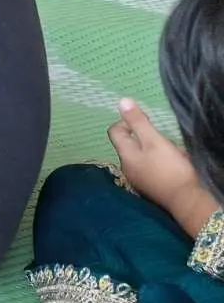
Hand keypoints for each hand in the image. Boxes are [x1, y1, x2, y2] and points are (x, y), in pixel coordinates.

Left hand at [109, 99, 209, 218]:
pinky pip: (153, 168)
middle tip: (165, 140)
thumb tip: (122, 101)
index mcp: (125, 155)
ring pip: (144, 156)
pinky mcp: (152, 187)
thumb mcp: (154, 140)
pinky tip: (177, 165)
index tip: (145, 120)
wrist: (188, 200)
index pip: (115, 131)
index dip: (126, 121)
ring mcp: (139, 179)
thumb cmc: (170, 168)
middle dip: (147, 137)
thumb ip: (138, 122)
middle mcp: (127, 168)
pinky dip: (163, 162)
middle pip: (131, 144)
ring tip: (175, 154)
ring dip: (158, 150)